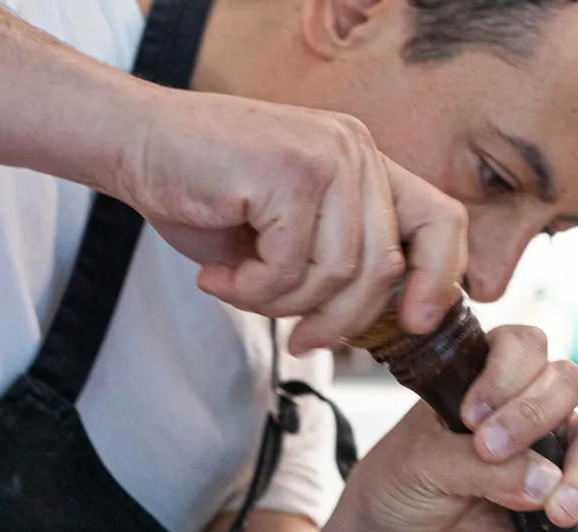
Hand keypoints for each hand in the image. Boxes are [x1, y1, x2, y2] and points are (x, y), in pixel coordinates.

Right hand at [112, 87, 466, 351]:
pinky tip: (219, 278)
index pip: (442, 220)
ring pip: (335, 273)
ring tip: (238, 291)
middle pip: (381, 267)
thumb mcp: (292, 233)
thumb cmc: (207, 195)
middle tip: (299, 340)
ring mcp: (326, 156)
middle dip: (338, 320)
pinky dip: (251, 291)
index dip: (440, 278)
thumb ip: (341, 264)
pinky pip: (289, 266)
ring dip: (282, 304)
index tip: (412, 323)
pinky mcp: (290, 170)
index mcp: (366, 165)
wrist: (134, 145)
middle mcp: (356, 151)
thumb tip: (388, 325)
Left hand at [324, 325, 577, 531]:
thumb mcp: (420, 468)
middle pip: (567, 382)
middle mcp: (528, 407)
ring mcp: (557, 451)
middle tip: (493, 454)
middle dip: (536, 417)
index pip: (522, 346)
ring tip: (558, 509)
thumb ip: (476, 468)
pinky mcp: (576, 496)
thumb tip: (546, 483)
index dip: (507, 375)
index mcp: (484, 379)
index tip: (472, 419)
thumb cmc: (399, 495)